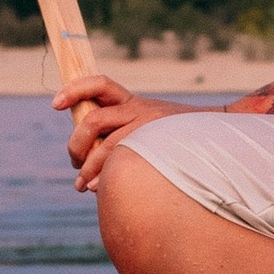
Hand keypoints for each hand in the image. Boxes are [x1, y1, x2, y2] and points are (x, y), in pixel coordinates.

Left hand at [56, 77, 186, 189]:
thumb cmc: (177, 138)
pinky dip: (103, 175)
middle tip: (74, 162)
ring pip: (107, 143)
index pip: (100, 84)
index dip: (74, 90)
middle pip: (94, 119)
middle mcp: (139, 109)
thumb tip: (87, 164)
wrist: (219, 135)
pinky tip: (98, 189)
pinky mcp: (157, 144)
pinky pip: (122, 159)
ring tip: (81, 185)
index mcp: (132, 101)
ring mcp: (149, 126)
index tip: (54, 103)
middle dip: (76, 143)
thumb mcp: (149, 125)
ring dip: (88, 166)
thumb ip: (120, 133)